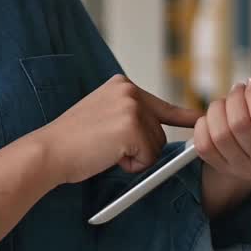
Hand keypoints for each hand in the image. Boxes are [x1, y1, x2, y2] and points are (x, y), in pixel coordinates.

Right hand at [35, 74, 201, 185]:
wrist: (49, 150)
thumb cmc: (72, 140)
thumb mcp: (103, 115)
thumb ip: (129, 116)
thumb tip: (157, 129)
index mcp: (121, 85)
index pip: (161, 104)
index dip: (183, 116)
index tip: (200, 119)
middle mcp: (128, 90)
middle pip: (159, 131)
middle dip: (141, 148)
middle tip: (108, 147)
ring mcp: (131, 107)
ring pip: (155, 146)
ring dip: (135, 157)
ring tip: (105, 150)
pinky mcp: (132, 127)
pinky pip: (148, 158)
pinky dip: (132, 165)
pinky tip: (107, 156)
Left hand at [193, 77, 250, 183]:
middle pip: (239, 123)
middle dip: (235, 98)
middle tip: (239, 89)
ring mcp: (242, 167)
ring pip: (219, 133)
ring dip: (218, 108)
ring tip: (227, 102)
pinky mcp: (221, 167)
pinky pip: (204, 144)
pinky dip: (204, 124)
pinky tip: (216, 118)